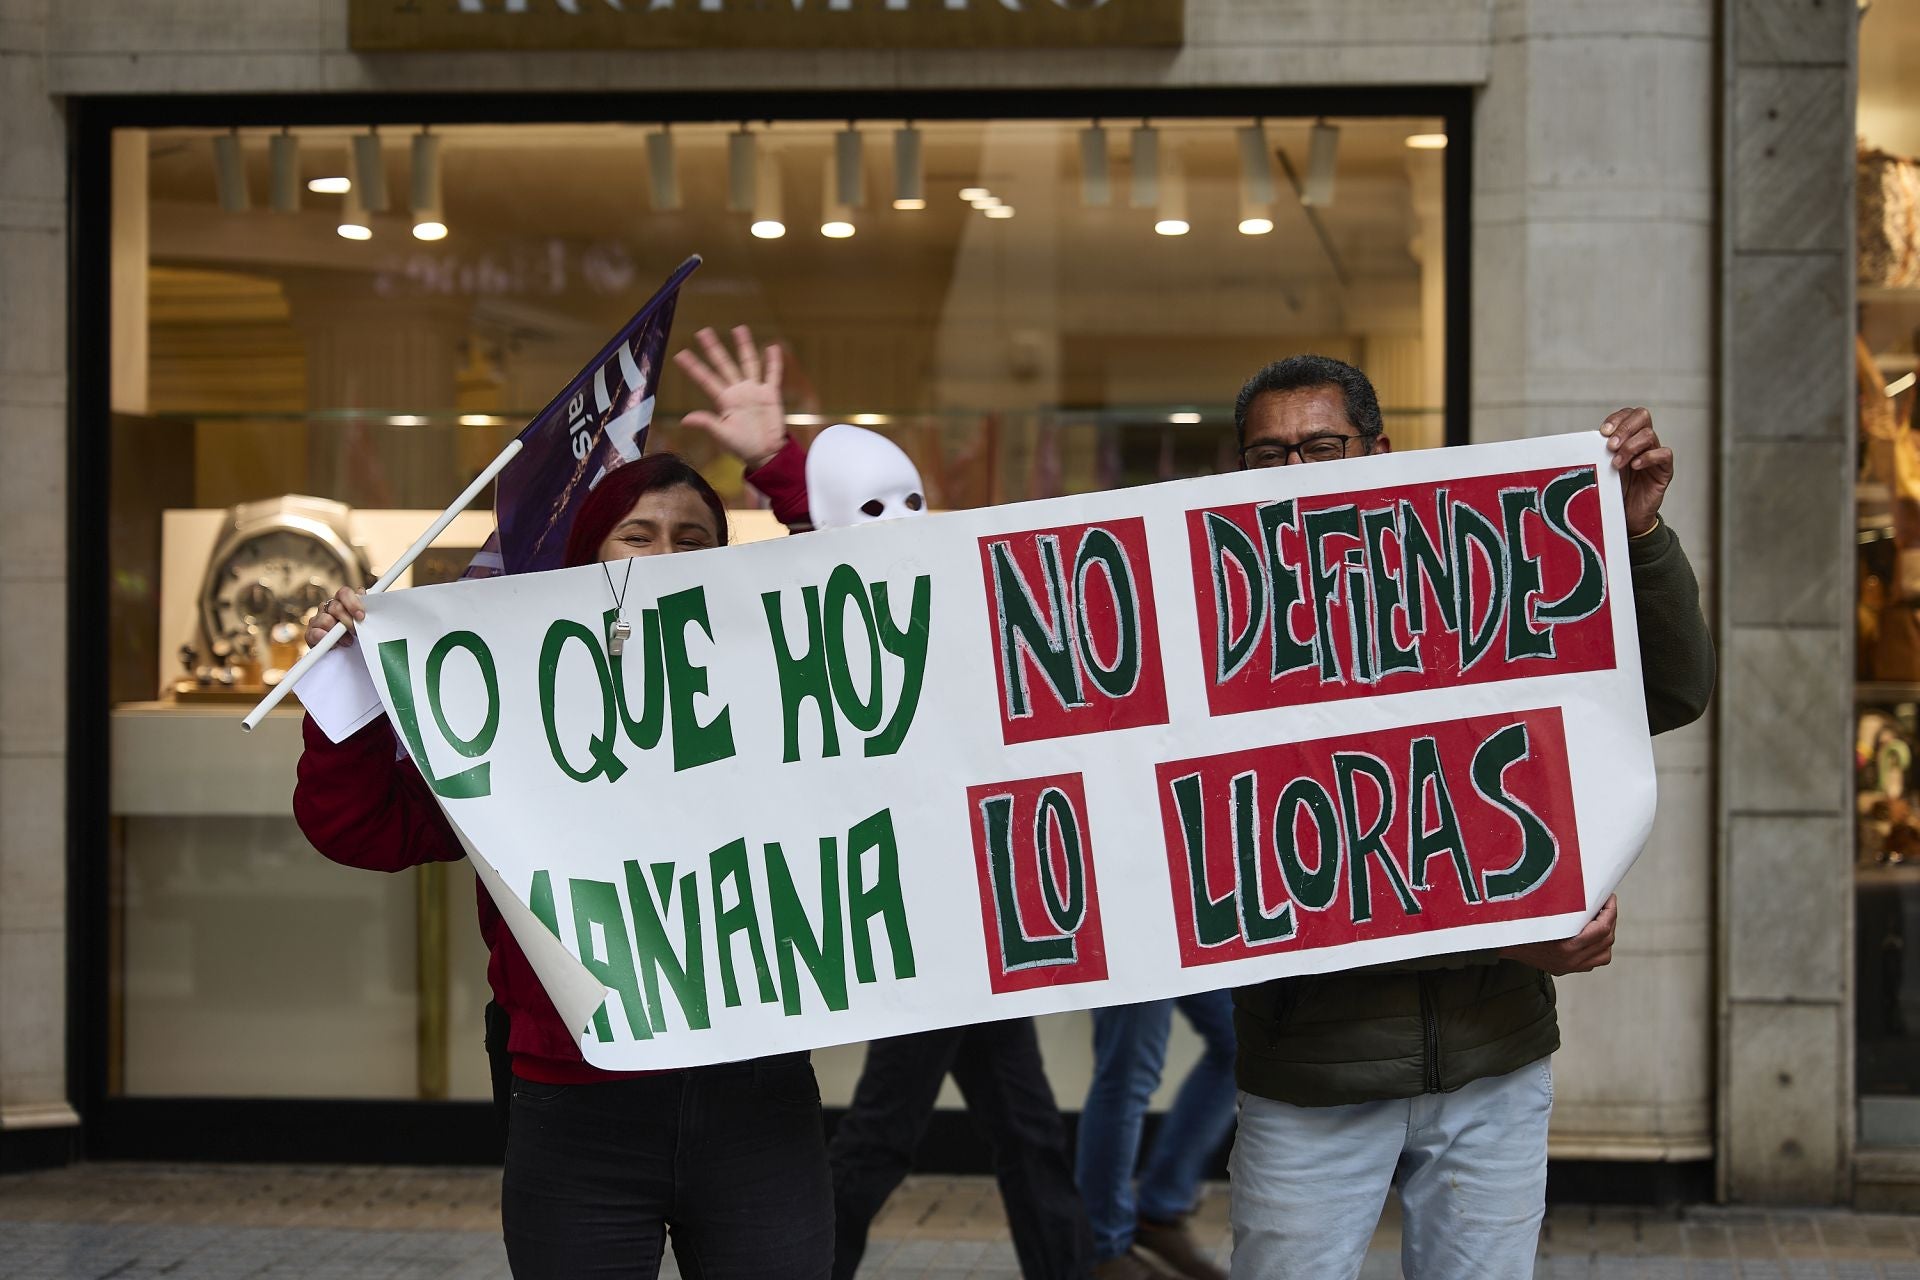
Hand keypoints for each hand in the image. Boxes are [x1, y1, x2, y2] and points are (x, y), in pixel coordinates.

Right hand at [307, 587, 365, 649]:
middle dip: (348, 621)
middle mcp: (329, 607)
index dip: (353, 603)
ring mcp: (318, 619)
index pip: (344, 593)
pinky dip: (323, 638)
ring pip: (325, 619)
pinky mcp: (310, 633)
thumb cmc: (358, 636)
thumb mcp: (365, 624)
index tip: (361, 616)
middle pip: (335, 607)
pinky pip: (314, 633)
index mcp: (343, 602)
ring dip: (337, 632)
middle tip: (356, 632)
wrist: (347, 655)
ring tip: (348, 642)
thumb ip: (365, 612)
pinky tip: (334, 645)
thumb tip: (370, 601)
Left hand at [672, 325, 787, 471]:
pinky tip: (772, 348)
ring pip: (748, 363)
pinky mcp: (771, 394)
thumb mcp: (723, 435)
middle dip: (714, 349)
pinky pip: (772, 375)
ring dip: (744, 347)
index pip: (706, 379)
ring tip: (738, 329)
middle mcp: (738, 391)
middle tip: (703, 332)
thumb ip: (707, 423)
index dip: (694, 367)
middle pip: (724, 365)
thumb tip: (685, 420)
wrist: (767, 454)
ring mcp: (754, 391)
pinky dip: (773, 362)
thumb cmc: (743, 446)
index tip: (680, 354)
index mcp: (724, 400)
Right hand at [1499, 895, 1616, 975]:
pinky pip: (1594, 961)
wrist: (1503, 945)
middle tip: (1607, 904)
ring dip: (1607, 936)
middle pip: (1607, 940)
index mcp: (1566, 946)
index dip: (1610, 912)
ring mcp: (1571, 967)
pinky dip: (1599, 948)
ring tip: (1602, 920)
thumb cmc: (1520, 924)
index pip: (1601, 929)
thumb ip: (1565, 907)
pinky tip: (1592, 935)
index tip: (1609, 897)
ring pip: (1605, 954)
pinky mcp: (1569, 969)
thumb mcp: (1542, 913)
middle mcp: (1571, 960)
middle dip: (1610, 920)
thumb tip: (1586, 888)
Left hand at [1601, 408, 1671, 535]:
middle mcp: (1644, 442)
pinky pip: (1664, 454)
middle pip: (1642, 416)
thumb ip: (1598, 453)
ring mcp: (1655, 454)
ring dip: (1630, 447)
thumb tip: (1582, 442)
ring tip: (1617, 463)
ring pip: (1649, 435)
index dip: (1617, 419)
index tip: (1603, 432)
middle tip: (1611, 446)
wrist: (1627, 516)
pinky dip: (1648, 457)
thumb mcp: (1602, 468)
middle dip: (1624, 429)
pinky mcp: (1664, 470)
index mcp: (1629, 437)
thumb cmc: (1614, 490)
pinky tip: (1635, 466)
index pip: (1628, 414)